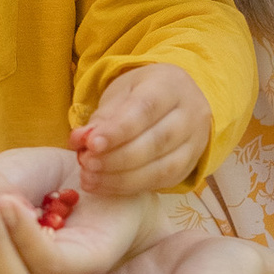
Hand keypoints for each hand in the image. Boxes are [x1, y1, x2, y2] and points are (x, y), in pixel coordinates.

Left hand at [75, 63, 212, 197]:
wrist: (178, 102)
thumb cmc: (143, 95)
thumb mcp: (121, 94)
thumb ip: (102, 117)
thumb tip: (79, 140)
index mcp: (171, 86)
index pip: (146, 109)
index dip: (118, 130)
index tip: (91, 144)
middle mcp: (191, 114)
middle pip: (157, 141)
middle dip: (117, 157)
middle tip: (86, 163)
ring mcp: (195, 143)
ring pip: (162, 168)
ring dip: (121, 178)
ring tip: (90, 177)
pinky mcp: (188, 167)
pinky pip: (160, 182)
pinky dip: (128, 187)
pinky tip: (105, 185)